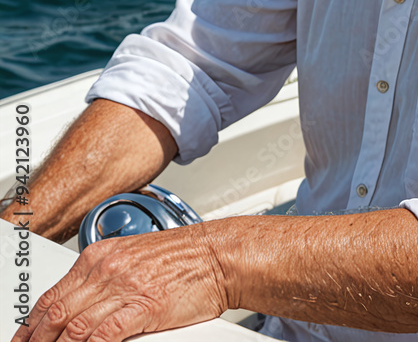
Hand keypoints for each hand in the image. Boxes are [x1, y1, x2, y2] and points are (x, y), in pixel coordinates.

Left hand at [12, 224, 226, 341]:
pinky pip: (105, 335)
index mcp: (101, 256)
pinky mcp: (145, 307)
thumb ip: (104, 278)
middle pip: (57, 312)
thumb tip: (78, 305)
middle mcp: (108, 269)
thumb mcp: (133, 256)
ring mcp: (126, 288)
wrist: (218, 256)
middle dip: (37, 340)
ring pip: (75, 326)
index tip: (26, 339)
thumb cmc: (183, 258)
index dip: (32, 324)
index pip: (53, 294)